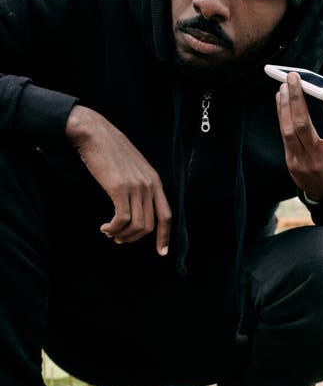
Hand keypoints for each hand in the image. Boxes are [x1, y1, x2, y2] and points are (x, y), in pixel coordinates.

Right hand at [65, 105, 171, 254]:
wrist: (93, 132)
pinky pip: (122, 220)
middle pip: (149, 225)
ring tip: (110, 233)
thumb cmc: (109, 150)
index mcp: (155, 181)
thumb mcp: (133, 168)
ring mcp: (136, 187)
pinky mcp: (119, 188)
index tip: (162, 252)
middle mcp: (149, 185)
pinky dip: (114, 228)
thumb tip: (136, 210)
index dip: (165, 237)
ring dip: (122, 235)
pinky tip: (105, 228)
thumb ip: (139, 186)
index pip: (166, 216)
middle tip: (119, 240)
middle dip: (134, 238)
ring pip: (136, 226)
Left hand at [276, 73, 322, 202]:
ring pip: (289, 130)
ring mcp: (302, 163)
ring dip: (285, 105)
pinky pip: (284, 135)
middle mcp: (319, 160)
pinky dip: (282, 115)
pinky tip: (282, 99)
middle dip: (298, 99)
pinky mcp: (291, 163)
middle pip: (304, 127)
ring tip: (285, 85)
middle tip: (294, 77)